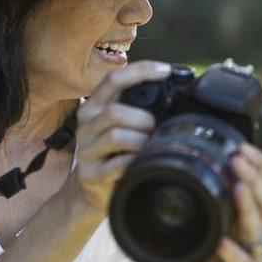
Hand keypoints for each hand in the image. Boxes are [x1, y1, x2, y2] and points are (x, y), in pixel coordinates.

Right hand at [69, 61, 171, 214]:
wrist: (91, 190)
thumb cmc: (115, 150)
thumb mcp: (121, 123)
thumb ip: (138, 105)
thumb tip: (176, 88)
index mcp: (94, 105)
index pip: (114, 79)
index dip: (141, 71)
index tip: (166, 71)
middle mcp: (86, 124)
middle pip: (114, 111)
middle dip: (144, 119)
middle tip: (156, 128)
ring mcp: (86, 149)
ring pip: (116, 136)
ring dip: (141, 141)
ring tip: (149, 146)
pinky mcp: (90, 174)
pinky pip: (118, 163)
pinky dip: (135, 161)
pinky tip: (140, 162)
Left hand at [217, 143, 261, 261]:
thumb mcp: (213, 229)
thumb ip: (208, 206)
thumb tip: (185, 173)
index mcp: (256, 218)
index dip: (258, 164)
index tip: (241, 146)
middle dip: (252, 177)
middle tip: (236, 158)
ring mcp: (259, 258)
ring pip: (259, 228)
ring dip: (248, 205)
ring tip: (238, 187)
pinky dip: (234, 254)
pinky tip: (222, 243)